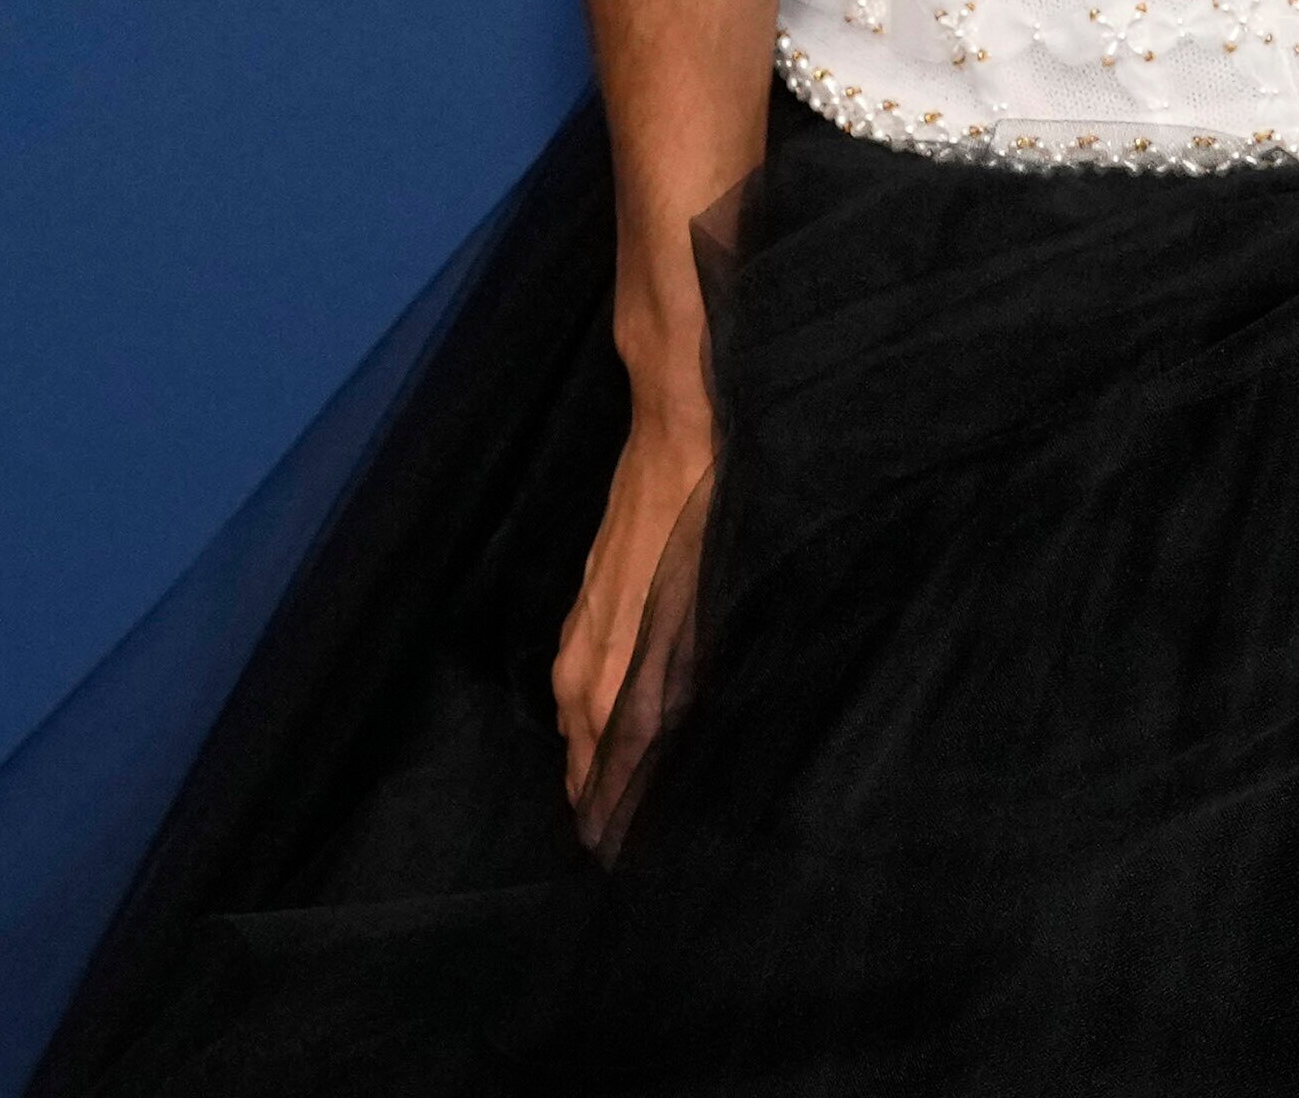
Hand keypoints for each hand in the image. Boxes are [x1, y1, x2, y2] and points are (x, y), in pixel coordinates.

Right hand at [551, 393, 712, 832]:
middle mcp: (589, 670)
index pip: (617, 781)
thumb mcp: (723, 603)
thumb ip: (701, 681)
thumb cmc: (717, 513)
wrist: (678, 426)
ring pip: (578, 734)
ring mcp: (581, 640)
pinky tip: (605, 747)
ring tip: (615, 822)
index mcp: (625, 676)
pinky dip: (589, 732)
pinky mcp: (584, 613)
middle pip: (590, 769)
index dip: (628, 828)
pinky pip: (575, 696)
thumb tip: (695, 743)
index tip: (637, 871)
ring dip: (596, 778)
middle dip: (608, 816)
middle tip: (629, 861)